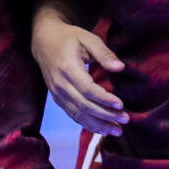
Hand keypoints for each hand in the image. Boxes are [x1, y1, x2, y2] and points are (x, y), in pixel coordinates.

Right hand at [33, 17, 126, 135]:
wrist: (43, 42)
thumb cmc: (69, 38)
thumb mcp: (88, 38)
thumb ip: (104, 53)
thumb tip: (120, 67)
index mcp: (68, 68)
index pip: (87, 89)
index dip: (104, 99)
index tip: (121, 104)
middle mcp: (60, 84)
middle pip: (84, 105)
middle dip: (106, 115)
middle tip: (125, 120)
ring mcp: (57, 94)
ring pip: (78, 114)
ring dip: (99, 125)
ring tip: (117, 130)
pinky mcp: (58, 99)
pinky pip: (73, 115)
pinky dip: (88, 124)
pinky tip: (103, 129)